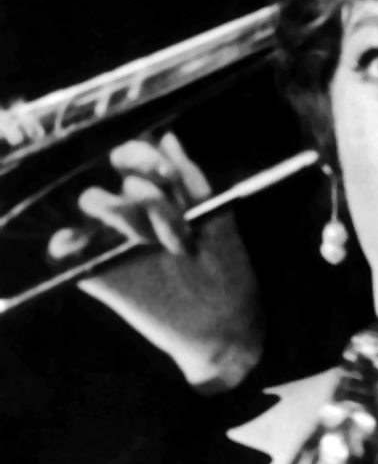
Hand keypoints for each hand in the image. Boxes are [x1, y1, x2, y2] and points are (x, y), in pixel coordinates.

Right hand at [49, 132, 260, 392]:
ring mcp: (112, 240)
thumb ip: (193, 181)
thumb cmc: (228, 272)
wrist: (225, 326)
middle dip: (147, 193)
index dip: (144, 156)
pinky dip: (68, 243)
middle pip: (112, 175)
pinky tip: (90, 245)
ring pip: (92, 201)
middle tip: (178, 224)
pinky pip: (64, 250)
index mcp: (159, 196)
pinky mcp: (98, 272)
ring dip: (125, 214)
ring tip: (162, 246)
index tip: (171, 177)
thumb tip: (168, 137)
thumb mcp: (219, 223)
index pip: (132, 157)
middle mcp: (132, 212)